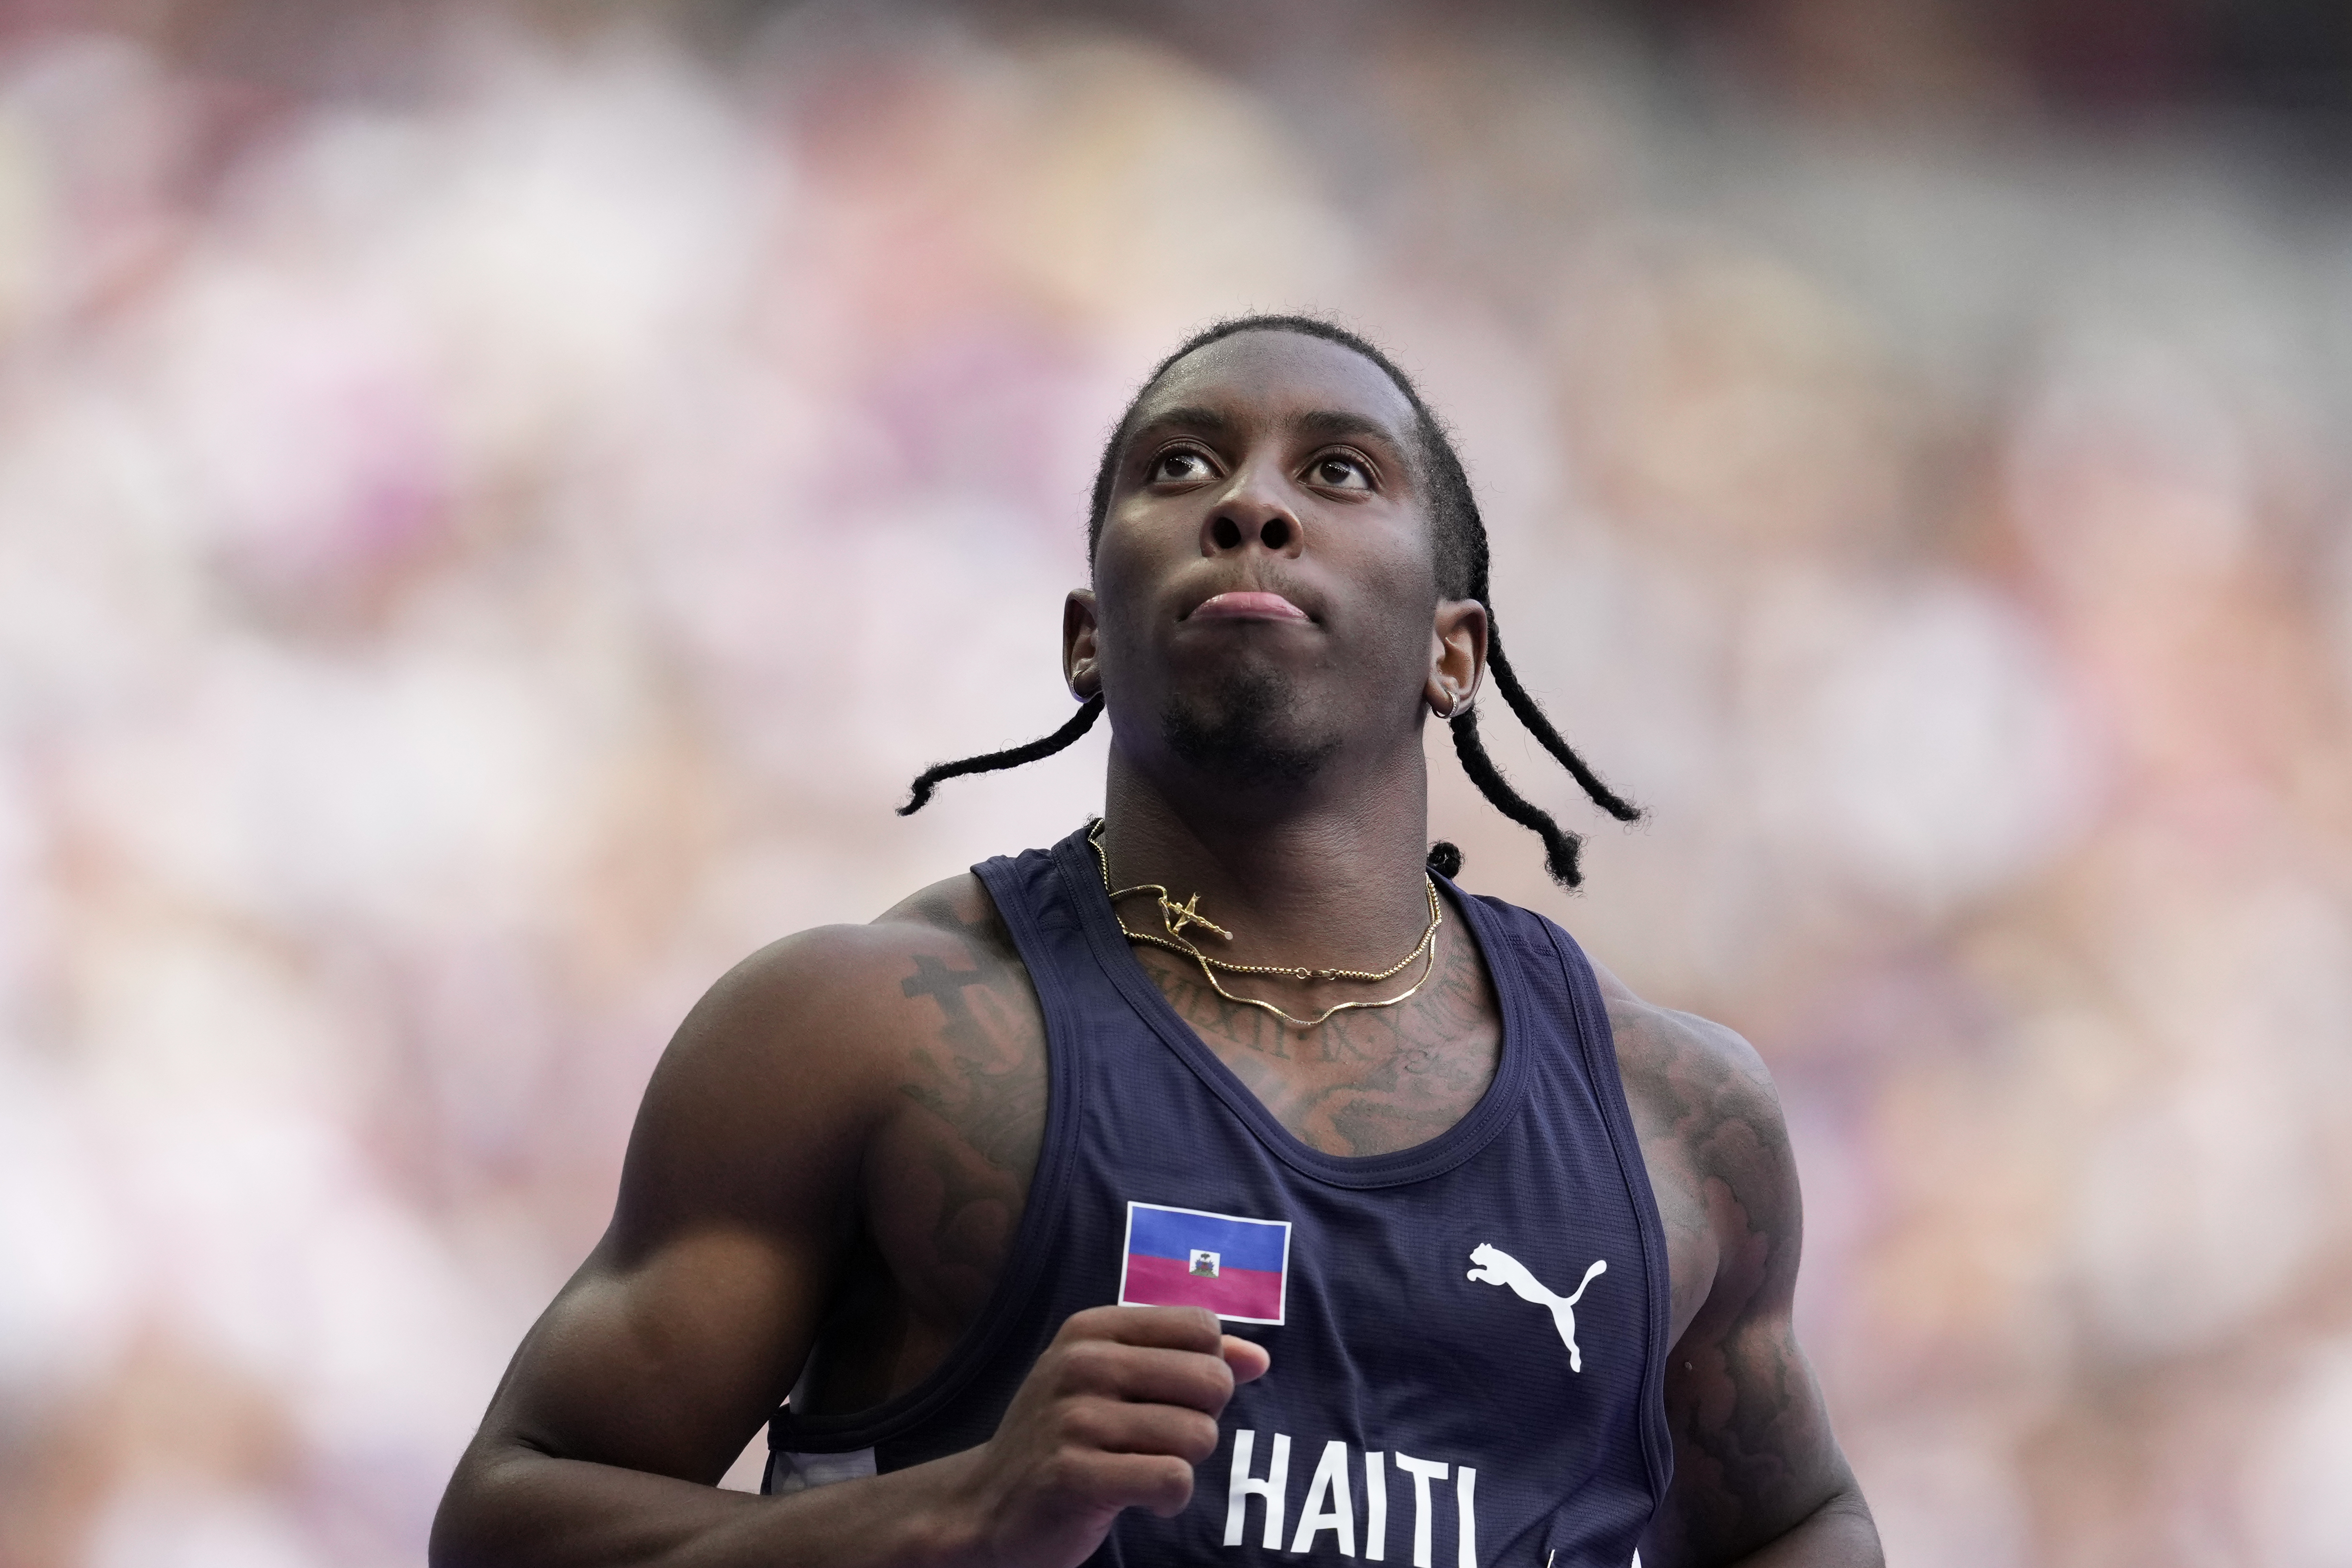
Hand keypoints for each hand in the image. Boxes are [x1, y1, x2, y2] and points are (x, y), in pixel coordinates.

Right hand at [941, 1306, 1269, 1567]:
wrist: (986, 1504)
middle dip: (1203, 1419)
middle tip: (1160, 1440)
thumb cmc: (1066, 1435)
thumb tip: (1260, 1358)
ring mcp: (1074, 1419)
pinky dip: (1170, 1498)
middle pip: (1211, 1380)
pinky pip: (1173, 1479)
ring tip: (1143, 1467)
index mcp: (1093, 1328)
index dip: (1207, 1368)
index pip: (1202, 1328)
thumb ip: (1188, 1360)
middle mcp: (1082, 1363)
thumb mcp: (1115, 1379)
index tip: (1171, 1396)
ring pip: (1198, 1434)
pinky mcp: (1074, 1475)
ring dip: (1184, 1463)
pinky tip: (1141, 1497)